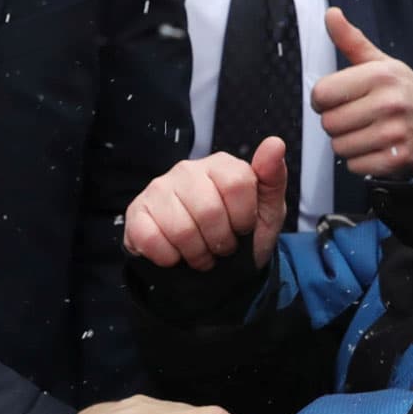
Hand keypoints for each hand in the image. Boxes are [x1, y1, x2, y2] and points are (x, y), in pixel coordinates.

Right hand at [122, 137, 290, 271]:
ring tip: (200, 252)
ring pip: (181, 229)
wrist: (212, 269)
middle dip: (220, 241)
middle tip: (220, 247)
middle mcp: (187, 169)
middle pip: (209, 210)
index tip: (242, 228)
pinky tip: (175, 253)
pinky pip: (151, 238)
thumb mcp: (267, 212)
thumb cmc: (240, 235)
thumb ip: (273, 178)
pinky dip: (169, 257)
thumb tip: (275, 143)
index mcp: (221, 165)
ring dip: (196, 253)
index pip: (237, 183)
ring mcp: (158, 189)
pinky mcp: (137, 212)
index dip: (243, 217)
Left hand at [311, 8, 412, 179]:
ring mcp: (394, 133)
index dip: (322, 99)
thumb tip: (330, 13)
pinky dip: (361, 161)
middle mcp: (389, 102)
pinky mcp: (397, 160)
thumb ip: (352, 41)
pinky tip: (377, 148)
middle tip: (357, 117)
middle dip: (337, 122)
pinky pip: (354, 165)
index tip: (336, 99)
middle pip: (328, 123)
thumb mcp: (383, 64)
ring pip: (339, 146)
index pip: (321, 94)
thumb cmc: (407, 94)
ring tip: (369, 132)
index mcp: (381, 75)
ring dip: (348, 143)